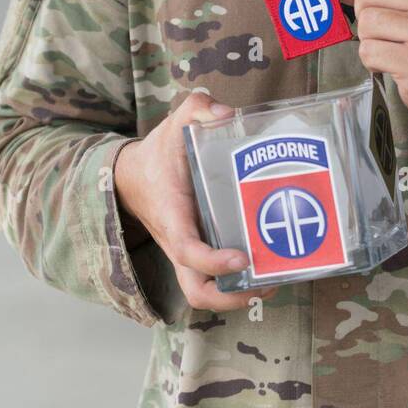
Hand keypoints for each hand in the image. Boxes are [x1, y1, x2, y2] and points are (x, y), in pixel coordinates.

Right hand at [114, 92, 276, 311]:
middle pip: (197, 293)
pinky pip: (216, 278)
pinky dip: (239, 281)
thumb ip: (196, 109)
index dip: (214, 262)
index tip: (243, 258)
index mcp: (172, 217)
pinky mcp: (200, 251)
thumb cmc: (158, 155)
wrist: (132, 177)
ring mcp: (189, 252)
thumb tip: (226, 113)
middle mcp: (180, 243)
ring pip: (207, 293)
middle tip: (265, 285)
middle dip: (231, 298)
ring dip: (239, 296)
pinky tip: (269, 266)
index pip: (187, 251)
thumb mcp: (174, 125)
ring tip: (274, 282)